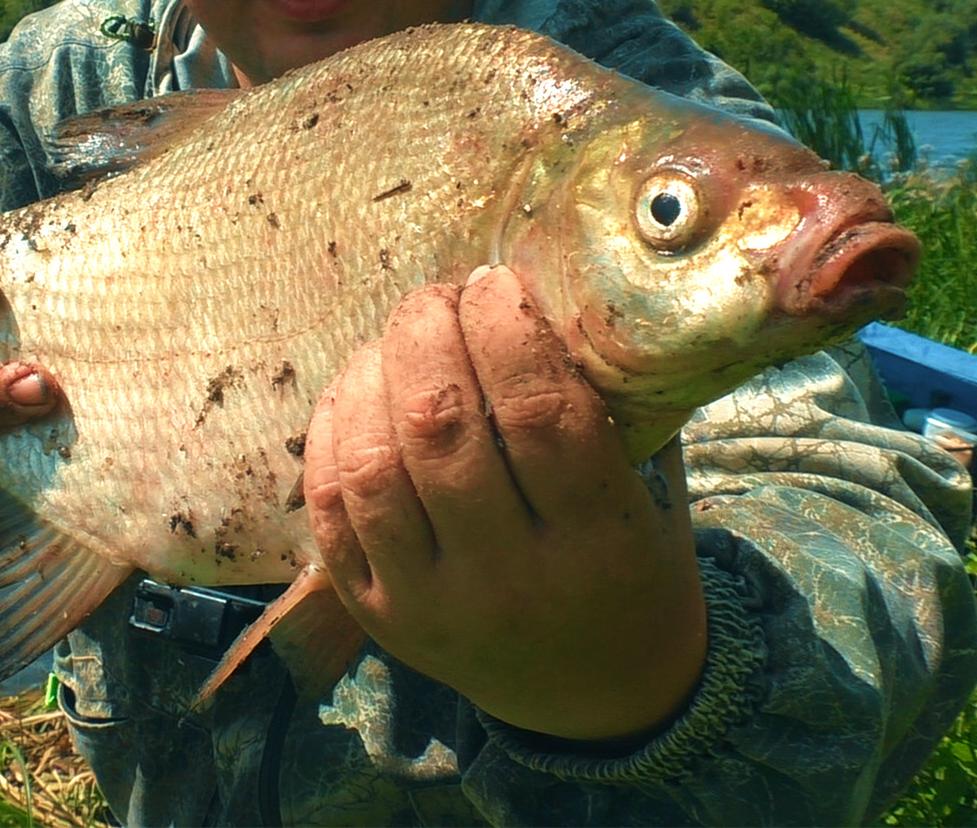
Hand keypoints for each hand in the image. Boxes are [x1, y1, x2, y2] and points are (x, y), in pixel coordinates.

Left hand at [303, 265, 706, 742]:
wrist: (595, 695)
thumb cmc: (628, 564)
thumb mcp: (646, 493)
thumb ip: (599, 405)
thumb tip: (528, 288)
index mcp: (598, 544)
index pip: (539, 412)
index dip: (505, 326)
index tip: (494, 281)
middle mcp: (509, 582)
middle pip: (441, 429)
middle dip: (426, 334)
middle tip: (435, 296)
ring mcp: (430, 605)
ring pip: (372, 467)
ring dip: (370, 376)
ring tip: (394, 338)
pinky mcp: (376, 618)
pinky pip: (330, 510)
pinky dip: (330, 434)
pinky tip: (355, 389)